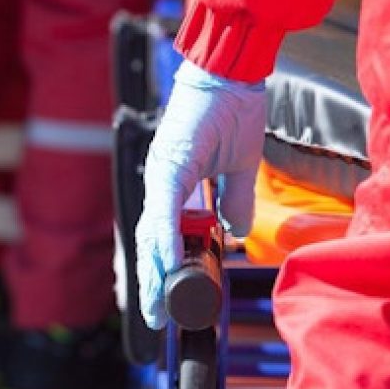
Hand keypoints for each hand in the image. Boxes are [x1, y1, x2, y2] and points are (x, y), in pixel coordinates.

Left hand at [135, 59, 266, 328]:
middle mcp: (162, 182)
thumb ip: (233, 201)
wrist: (231, 72)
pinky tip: (164, 264)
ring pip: (151, 230)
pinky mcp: (170, 164)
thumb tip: (235, 231)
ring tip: (153, 304)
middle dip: (151, 281)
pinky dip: (163, 238)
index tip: (165, 298)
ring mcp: (163, 173)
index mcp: (176, 184)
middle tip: (152, 316)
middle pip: (150, 240)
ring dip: (152, 269)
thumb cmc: (234, 109)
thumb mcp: (239, 167)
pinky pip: (164, 209)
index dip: (162, 267)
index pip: (164, 234)